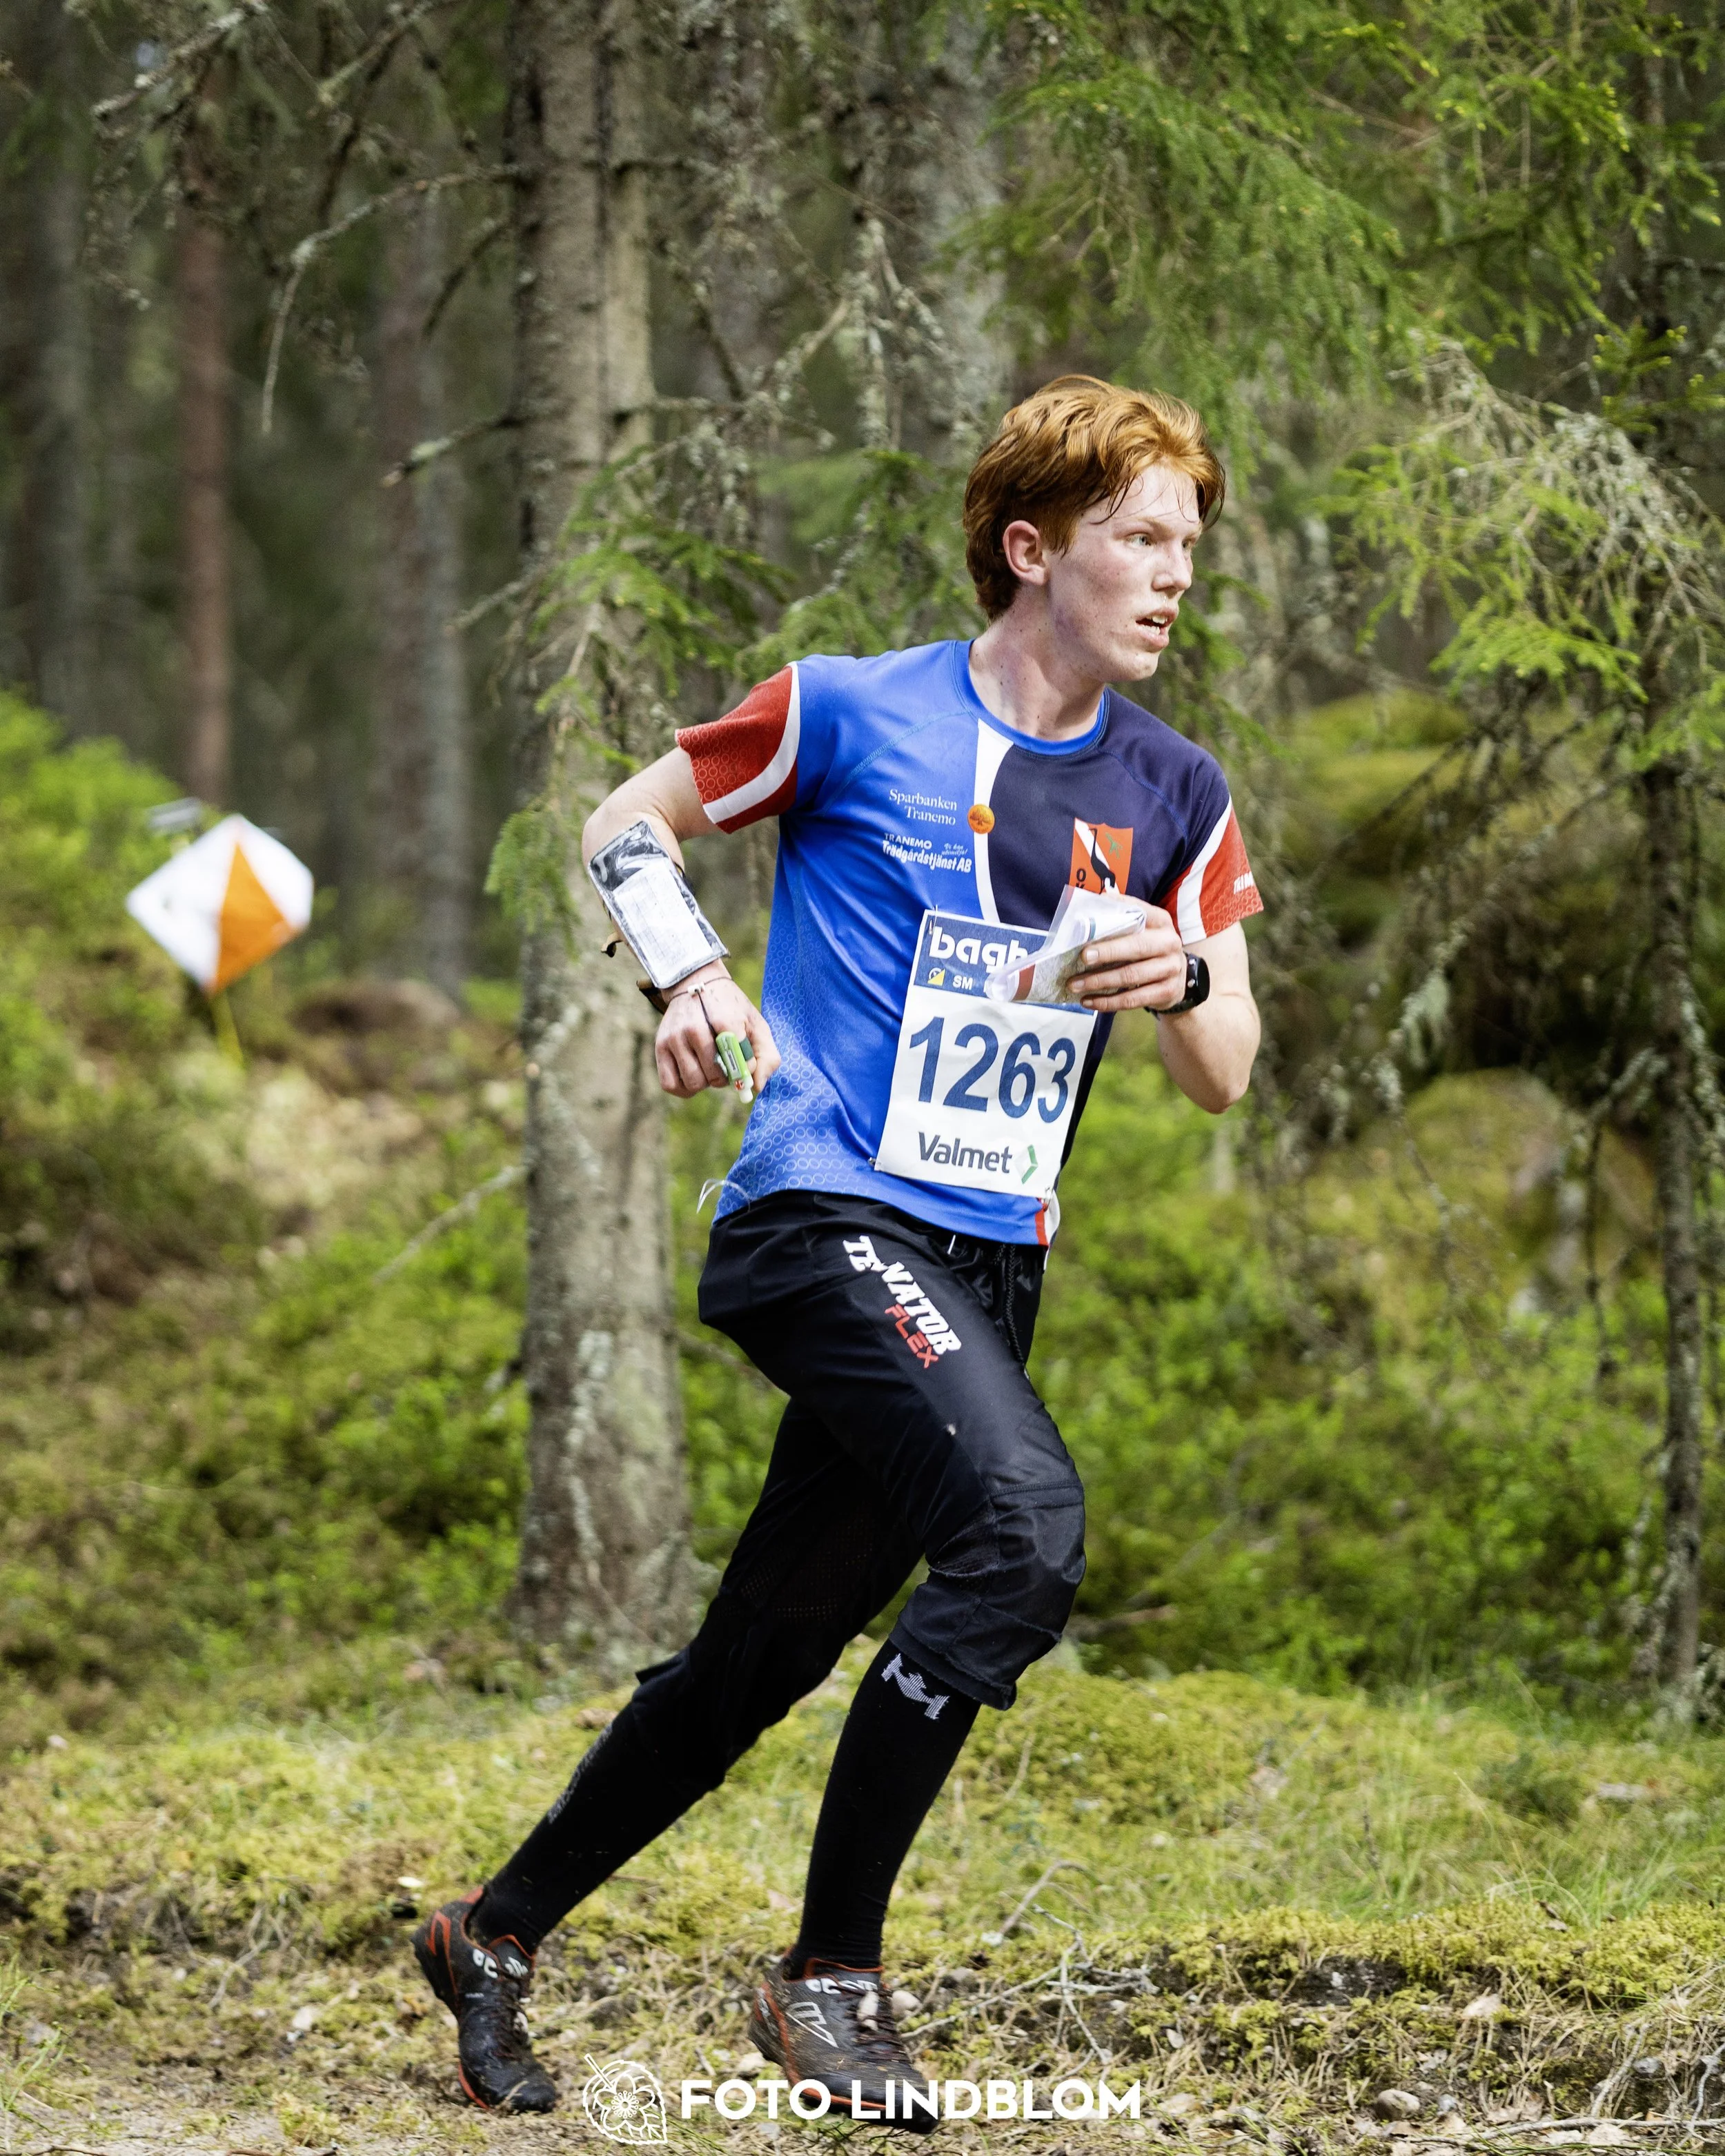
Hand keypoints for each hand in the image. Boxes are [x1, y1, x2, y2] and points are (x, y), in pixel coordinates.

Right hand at [655, 967, 781, 1098]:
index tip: (745, 1063)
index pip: (738, 1062)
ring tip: (709, 1068)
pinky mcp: (660, 1046)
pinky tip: (694, 1076)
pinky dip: (684, 1088)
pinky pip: (670, 1084)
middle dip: (725, 1078)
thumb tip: (756, 1086)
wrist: (696, 982)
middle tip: (725, 1065)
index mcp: (724, 1020)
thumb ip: (766, 1055)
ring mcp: (675, 1038)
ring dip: (705, 1082)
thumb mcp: (756, 1023)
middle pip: (714, 1077)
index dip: (745, 1069)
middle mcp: (695, 1028)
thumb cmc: (730, 1009)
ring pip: (693, 1082)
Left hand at [1069, 904, 1188, 1012]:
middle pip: (1136, 947)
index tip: (1091, 924)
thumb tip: (1101, 897)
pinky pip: (1133, 999)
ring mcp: (1170, 969)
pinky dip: (1108, 1002)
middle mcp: (1169, 943)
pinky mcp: (1166, 992)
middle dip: (1107, 952)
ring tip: (1075, 984)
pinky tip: (1089, 1001)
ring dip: (1100, 981)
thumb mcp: (1144, 930)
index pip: (1140, 913)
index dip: (1117, 917)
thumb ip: (1124, 917)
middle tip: (1082, 958)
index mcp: (1161, 922)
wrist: (1179, 978)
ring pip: (1131, 976)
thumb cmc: (1150, 949)